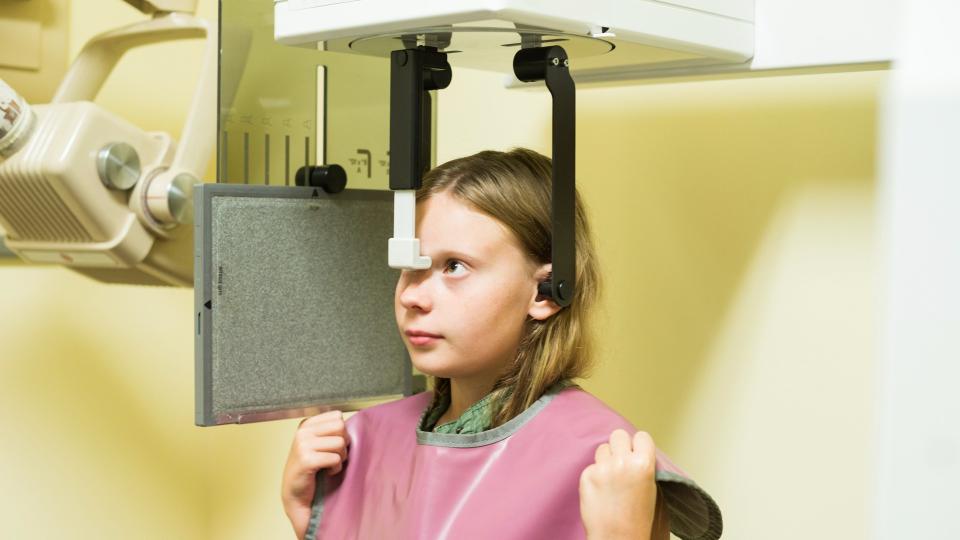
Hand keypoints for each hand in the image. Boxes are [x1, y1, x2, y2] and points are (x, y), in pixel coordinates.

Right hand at [281, 410, 349, 538]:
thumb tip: (355, 423)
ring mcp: (303, 445)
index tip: (331, 445)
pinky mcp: (306, 460)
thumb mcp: (318, 443)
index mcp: (306, 424)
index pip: (337, 416)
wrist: (295, 494)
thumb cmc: (311, 468)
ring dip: (340, 457)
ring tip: (329, 464)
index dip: (341, 432)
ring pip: (340, 443)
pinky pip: (335, 459)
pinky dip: (335, 468)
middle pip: (340, 427)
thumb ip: (331, 430)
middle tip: (332, 456)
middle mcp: (303, 432)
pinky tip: (326, 472)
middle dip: (343, 443)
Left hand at [579, 429, 660, 539]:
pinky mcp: (586, 475)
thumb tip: (635, 452)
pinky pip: (591, 466)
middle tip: (621, 460)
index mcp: (643, 464)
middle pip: (618, 435)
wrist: (618, 538)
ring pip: (602, 448)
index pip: (641, 436)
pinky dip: (595, 475)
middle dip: (620, 446)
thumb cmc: (637, 519)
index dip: (639, 445)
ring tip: (610, 478)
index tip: (636, 452)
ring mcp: (602, 468)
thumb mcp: (651, 487)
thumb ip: (643, 465)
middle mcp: (622, 462)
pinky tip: (600, 490)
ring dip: (606, 459)